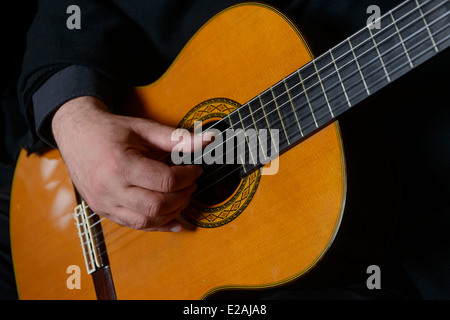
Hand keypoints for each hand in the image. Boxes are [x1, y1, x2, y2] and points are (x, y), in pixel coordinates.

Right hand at [52, 96, 204, 231]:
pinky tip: (174, 221)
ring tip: (182, 197)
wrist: (75, 134)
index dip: (187, 178)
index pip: (165, 182)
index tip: (195, 170)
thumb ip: (177, 138)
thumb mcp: (143, 129)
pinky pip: (134, 226)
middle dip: (183, 197)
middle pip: (157, 206)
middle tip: (191, 184)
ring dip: (172, 213)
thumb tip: (208, 140)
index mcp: (120, 165)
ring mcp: (104, 203)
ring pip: (146, 221)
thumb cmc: (108, 130)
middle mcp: (110, 188)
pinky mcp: (103, 211)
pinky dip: (157, 226)